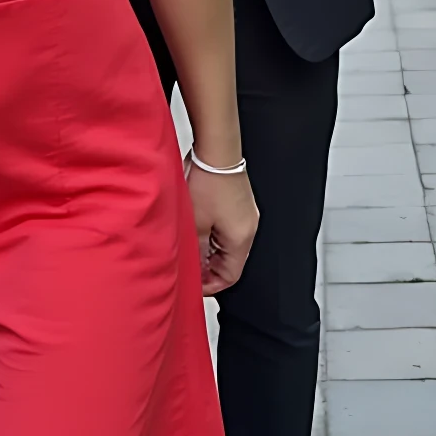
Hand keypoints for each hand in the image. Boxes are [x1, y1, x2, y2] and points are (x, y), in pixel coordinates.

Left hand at [185, 160, 258, 294]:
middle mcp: (249, 228)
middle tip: (187, 266)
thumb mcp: (195, 224)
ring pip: (226, 244)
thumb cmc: (208, 180)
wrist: (216, 149)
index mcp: (241, 239)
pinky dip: (212, 233)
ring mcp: (245, 214)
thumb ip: (195, 251)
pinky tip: (195, 225)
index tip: (194, 285)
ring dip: (208, 249)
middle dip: (208, 267)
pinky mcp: (239, 203)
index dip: (210, 286)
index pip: (230, 276)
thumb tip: (193, 267)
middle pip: (230, 261)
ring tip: (188, 244)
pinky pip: (227, 228)